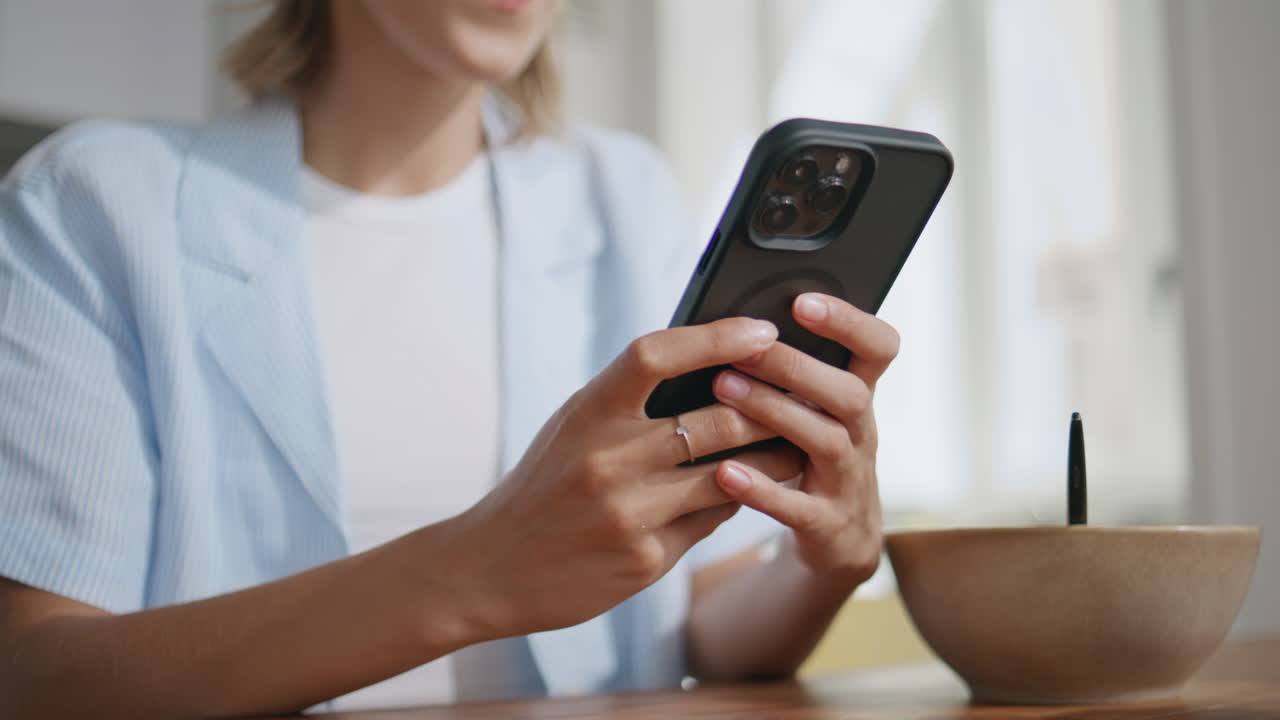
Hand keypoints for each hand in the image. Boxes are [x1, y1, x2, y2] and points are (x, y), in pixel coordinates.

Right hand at [446, 317, 804, 638]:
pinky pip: (713, 519)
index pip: (655, 355)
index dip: (715, 337)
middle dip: (770, 405)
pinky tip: (757, 487)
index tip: (762, 330)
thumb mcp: (572, 429)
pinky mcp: (646, 558)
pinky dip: (740, 498)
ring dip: (774, 456)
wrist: (491, 569)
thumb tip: (711, 369)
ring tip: (803, 438)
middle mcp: (608, 459)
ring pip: (732, 475)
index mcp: (587, 413)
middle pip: (717, 419)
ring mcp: (629, 513)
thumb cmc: (543, 486)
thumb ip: (628, 401)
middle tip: (806, 391)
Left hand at [708, 293, 897, 584]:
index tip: (802, 301)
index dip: (850, 321)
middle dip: (795, 365)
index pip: (878, 348)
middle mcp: (860, 434)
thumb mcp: (811, 411)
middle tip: (743, 346)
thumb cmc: (808, 458)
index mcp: (855, 398)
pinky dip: (762, 488)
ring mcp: (848, 482)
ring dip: (774, 411)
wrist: (840, 542)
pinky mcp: (827, 526)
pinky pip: (798, 508)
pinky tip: (724, 471)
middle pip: (848, 393)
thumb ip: (786, 372)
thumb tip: (729, 320)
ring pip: (825, 441)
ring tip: (723, 388)